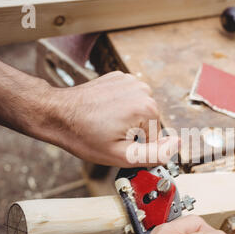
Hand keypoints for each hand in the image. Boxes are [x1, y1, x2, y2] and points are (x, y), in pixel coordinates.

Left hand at [39, 71, 179, 166]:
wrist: (57, 113)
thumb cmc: (83, 135)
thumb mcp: (121, 155)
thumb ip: (155, 153)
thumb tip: (177, 145)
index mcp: (146, 108)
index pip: (157, 139)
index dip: (139, 148)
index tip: (119, 146)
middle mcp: (142, 90)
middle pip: (151, 123)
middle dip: (134, 133)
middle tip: (110, 135)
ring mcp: (131, 81)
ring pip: (141, 111)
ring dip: (128, 120)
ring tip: (106, 123)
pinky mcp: (120, 78)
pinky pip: (131, 99)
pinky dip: (121, 107)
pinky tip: (105, 112)